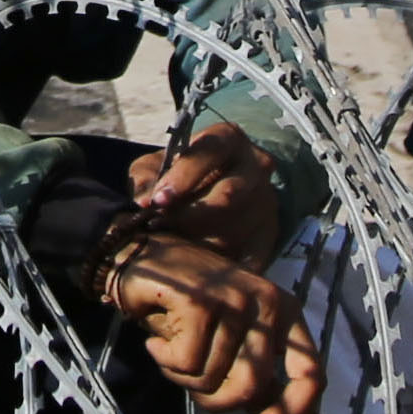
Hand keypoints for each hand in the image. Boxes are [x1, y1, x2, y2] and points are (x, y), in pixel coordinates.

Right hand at [100, 231, 321, 413]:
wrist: (142, 258)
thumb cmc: (189, 303)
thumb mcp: (232, 336)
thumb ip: (251, 370)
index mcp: (285, 311)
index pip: (310, 371)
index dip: (292, 410)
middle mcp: (267, 302)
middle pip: (252, 385)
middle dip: (214, 398)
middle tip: (190, 380)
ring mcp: (234, 300)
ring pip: (212, 377)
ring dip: (181, 376)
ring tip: (171, 349)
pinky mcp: (200, 302)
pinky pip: (185, 363)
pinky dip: (165, 359)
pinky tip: (157, 340)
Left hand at [126, 126, 285, 270]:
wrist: (208, 190)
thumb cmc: (175, 176)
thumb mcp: (156, 166)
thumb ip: (147, 179)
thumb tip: (143, 203)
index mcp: (228, 139)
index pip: (210, 152)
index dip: (182, 177)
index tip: (157, 201)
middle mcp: (256, 166)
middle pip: (227, 196)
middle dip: (187, 217)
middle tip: (158, 230)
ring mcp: (267, 202)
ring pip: (235, 231)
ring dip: (198, 246)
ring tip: (169, 252)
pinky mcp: (269, 235)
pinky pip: (249, 259)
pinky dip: (223, 271)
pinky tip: (198, 275)